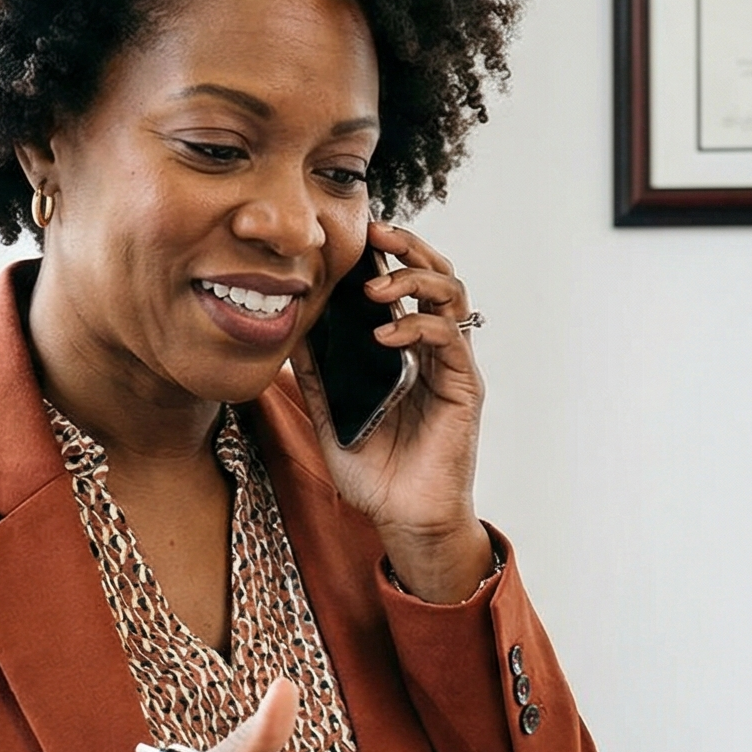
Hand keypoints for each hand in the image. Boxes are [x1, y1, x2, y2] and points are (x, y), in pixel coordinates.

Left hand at [291, 221, 493, 601]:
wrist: (405, 519)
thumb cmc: (376, 474)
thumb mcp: (330, 415)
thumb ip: (316, 376)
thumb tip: (288, 334)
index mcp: (406, 350)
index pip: (406, 284)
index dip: (388, 252)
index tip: (357, 233)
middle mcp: (433, 350)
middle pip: (437, 275)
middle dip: (409, 245)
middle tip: (376, 232)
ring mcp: (452, 366)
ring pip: (451, 295)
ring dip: (414, 278)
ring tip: (376, 285)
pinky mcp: (464, 386)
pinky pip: (448, 339)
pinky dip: (416, 326)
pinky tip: (385, 335)